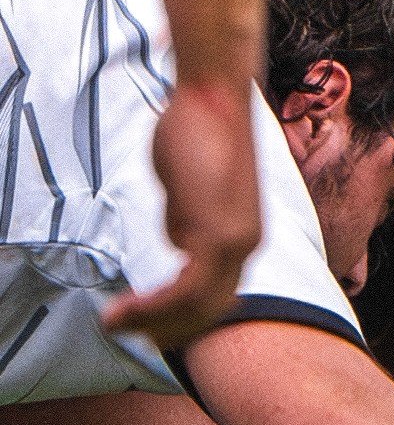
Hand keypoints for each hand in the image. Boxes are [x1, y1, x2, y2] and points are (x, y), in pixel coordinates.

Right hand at [102, 79, 260, 349]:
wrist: (215, 94)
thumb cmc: (201, 128)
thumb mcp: (194, 186)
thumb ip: (188, 217)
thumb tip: (180, 241)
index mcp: (246, 234)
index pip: (218, 296)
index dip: (182, 317)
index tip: (148, 322)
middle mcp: (248, 243)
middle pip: (210, 310)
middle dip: (167, 329)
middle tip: (126, 331)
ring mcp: (235, 241)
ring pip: (196, 308)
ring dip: (151, 323)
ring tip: (113, 322)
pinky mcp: (217, 233)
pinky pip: (184, 292)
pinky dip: (151, 308)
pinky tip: (121, 310)